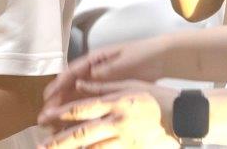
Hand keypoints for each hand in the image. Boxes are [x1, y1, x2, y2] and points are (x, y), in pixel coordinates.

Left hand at [40, 81, 179, 147]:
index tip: (43, 118)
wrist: (185, 117)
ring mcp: (126, 140)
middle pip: (82, 134)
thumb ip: (102, 87)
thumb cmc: (155, 97)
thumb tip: (78, 83)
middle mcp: (117, 123)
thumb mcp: (130, 85)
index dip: (59, 114)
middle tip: (41, 145)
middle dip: (59, 141)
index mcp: (114, 103)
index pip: (81, 109)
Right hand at [41, 36, 169, 111]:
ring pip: (78, 95)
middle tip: (45, 115)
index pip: (72, 72)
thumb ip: (108, 68)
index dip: (58, 85)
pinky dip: (82, 110)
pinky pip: (91, 100)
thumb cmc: (142, 54)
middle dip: (57, 100)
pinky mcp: (108, 89)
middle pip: (71, 86)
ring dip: (66, 107)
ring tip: (54, 122)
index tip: (47, 97)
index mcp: (94, 59)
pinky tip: (76, 122)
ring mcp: (100, 80)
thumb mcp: (125, 60)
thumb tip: (91, 75)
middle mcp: (93, 70)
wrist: (161, 58)